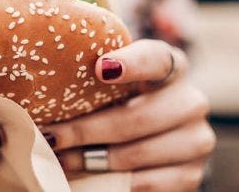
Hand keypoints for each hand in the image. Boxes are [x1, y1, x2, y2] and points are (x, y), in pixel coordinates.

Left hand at [41, 40, 214, 191]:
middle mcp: (191, 101)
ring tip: (61, 159)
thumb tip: (41, 77)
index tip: (100, 69)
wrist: (158, 141)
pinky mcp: (192, 175)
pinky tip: (88, 176)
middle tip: (52, 136)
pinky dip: (112, 182)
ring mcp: (196, 140)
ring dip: (92, 159)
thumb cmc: (124, 101)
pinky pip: (146, 183)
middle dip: (87, 130)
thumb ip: (97, 73)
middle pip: (137, 117)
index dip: (132, 63)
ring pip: (137, 153)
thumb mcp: (115, 83)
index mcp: (172, 66)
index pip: (156, 58)